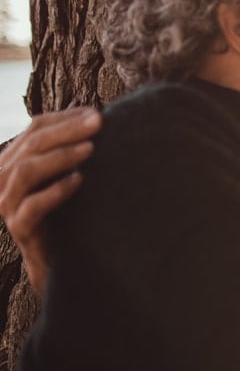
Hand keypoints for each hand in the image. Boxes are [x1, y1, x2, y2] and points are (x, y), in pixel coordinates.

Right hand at [0, 108, 101, 293]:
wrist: (60, 258)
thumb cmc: (68, 209)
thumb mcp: (67, 172)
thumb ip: (73, 147)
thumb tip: (97, 115)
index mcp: (13, 160)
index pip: (34, 128)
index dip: (64, 117)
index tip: (95, 113)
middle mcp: (3, 179)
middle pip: (31, 146)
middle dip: (66, 131)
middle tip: (98, 123)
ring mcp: (7, 205)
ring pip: (25, 172)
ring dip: (60, 157)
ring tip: (90, 149)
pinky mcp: (19, 228)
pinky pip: (32, 206)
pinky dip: (56, 190)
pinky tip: (80, 181)